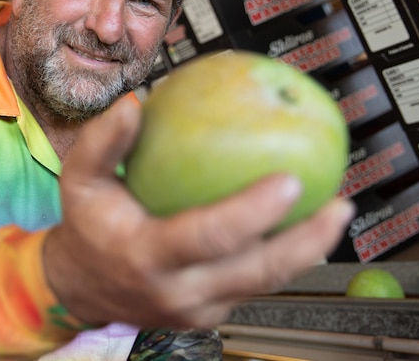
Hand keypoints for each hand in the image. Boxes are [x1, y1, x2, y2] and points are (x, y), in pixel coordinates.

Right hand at [43, 96, 353, 329]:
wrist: (80, 287)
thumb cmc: (86, 226)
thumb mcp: (78, 180)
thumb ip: (102, 143)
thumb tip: (134, 103)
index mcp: (146, 256)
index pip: (208, 237)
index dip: (253, 213)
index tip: (289, 180)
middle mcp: (178, 292)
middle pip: (256, 273)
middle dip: (306, 242)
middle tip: (340, 204)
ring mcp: (198, 310)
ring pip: (265, 285)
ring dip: (307, 251)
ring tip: (337, 212)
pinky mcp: (211, 314)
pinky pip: (255, 285)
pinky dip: (284, 257)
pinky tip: (304, 225)